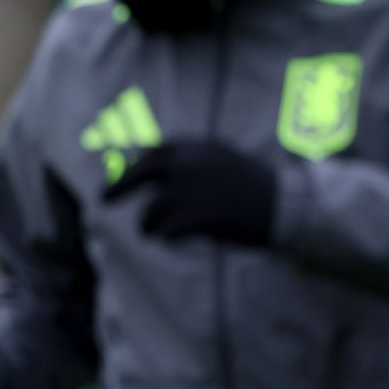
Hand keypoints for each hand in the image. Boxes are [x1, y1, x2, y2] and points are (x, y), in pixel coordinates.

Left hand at [104, 141, 275, 244]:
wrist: (285, 205)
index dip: (130, 167)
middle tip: (103, 198)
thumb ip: (188, 162)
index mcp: (193, 149)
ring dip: (150, 225)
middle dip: (117, 187)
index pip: (151, 154)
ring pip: (148, 213)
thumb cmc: (253, 187)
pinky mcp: (194, 217)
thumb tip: (150, 170)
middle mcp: (185, 164)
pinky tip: (178, 239)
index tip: (117, 176)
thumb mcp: (220, 161)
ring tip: (161, 231)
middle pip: (136, 175)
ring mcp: (187, 190)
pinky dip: (167, 239)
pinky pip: (164, 233)